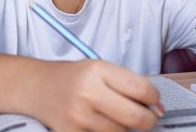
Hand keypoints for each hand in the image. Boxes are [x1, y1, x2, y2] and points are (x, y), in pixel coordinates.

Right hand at [25, 60, 161, 131]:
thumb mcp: (101, 69)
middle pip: (135, 117)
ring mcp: (78, 117)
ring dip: (126, 127)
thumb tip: (157, 107)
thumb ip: (128, 84)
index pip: (140, 88)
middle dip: (148, 119)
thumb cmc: (75, 77)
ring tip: (116, 116)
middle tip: (147, 116)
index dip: (154, 97)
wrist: (38, 87)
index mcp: (98, 70)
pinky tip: (103, 124)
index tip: (153, 100)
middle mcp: (88, 93)